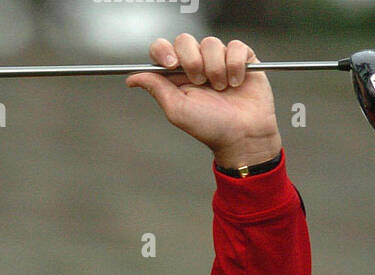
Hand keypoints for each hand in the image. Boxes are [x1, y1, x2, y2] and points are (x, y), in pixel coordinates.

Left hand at [127, 35, 282, 169]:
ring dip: (215, 68)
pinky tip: (236, 82)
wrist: (242, 134)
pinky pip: (235, 46)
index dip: (163, 51)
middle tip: (199, 82)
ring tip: (221, 88)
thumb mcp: (177, 110)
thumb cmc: (209, 127)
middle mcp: (196, 64)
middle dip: (192, 60)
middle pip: (185, 40)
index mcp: (176, 76)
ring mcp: (218, 59)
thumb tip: (131, 79)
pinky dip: (234, 65)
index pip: (162, 49)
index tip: (171, 65)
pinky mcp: (241, 58)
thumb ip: (156, 88)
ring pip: (211, 43)